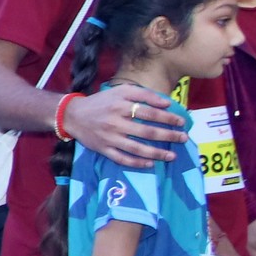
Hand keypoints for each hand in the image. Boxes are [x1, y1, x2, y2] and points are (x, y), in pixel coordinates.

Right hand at [70, 82, 189, 170]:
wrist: (72, 115)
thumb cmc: (101, 102)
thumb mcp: (120, 91)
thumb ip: (143, 94)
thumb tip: (166, 104)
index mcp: (120, 106)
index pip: (150, 113)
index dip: (168, 118)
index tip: (181, 122)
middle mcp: (115, 123)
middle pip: (147, 132)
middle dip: (168, 136)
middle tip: (183, 138)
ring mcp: (109, 138)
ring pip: (137, 149)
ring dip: (157, 153)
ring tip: (172, 156)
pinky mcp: (103, 150)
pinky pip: (122, 159)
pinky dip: (137, 163)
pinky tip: (150, 164)